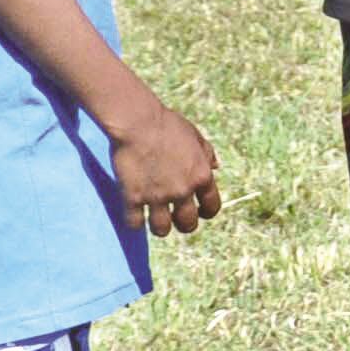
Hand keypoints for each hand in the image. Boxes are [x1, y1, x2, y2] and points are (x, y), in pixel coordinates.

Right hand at [112, 102, 222, 236]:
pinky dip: (134, 221)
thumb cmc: (166, 124)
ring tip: (153, 219)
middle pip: (188, 224)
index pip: (212, 207)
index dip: (206, 213)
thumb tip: (215, 167)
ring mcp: (157, 196)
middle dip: (182, 224)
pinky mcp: (134, 197)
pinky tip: (133, 214)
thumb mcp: (194, 135)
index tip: (198, 212)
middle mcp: (182, 190)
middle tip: (174, 218)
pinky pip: (135, 223)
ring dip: (159, 227)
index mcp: (201, 176)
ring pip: (162, 229)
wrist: (138, 121)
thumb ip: (206, 154)